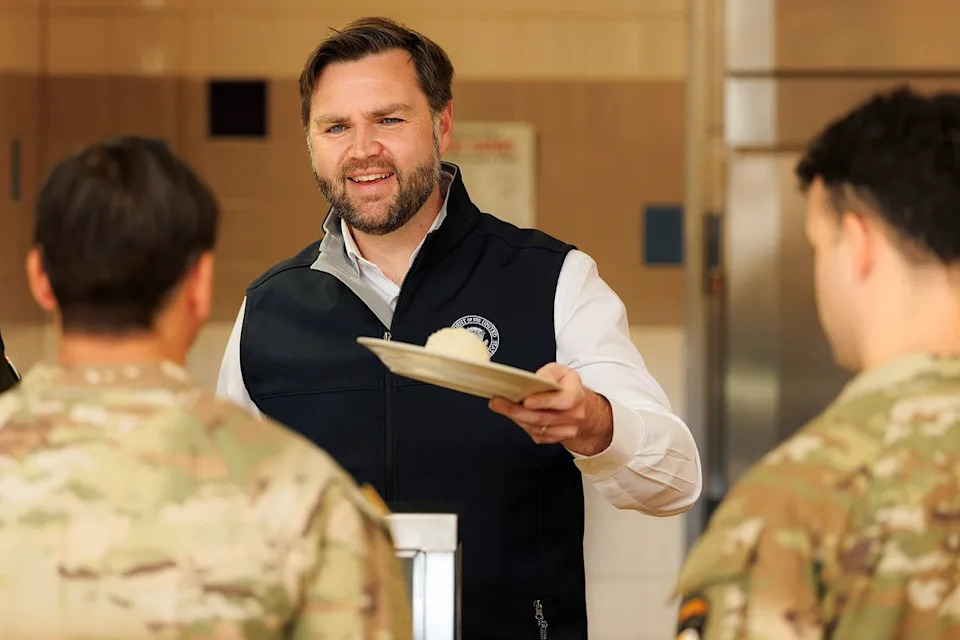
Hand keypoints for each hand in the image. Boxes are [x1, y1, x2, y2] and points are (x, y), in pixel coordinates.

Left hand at [488, 363, 613, 455]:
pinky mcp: (555, 439)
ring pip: (535, 428)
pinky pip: (535, 434)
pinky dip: (522, 424)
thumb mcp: (562, 372)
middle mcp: (573, 416)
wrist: (583, 409)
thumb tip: (536, 380)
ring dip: (515, 417)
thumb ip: (548, 374)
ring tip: (501, 406)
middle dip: (516, 410)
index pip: (562, 401)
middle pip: (542, 417)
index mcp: (576, 396)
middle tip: (498, 402)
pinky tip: (515, 415)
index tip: (525, 401)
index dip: (543, 402)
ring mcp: (565, 430)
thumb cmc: (569, 388)